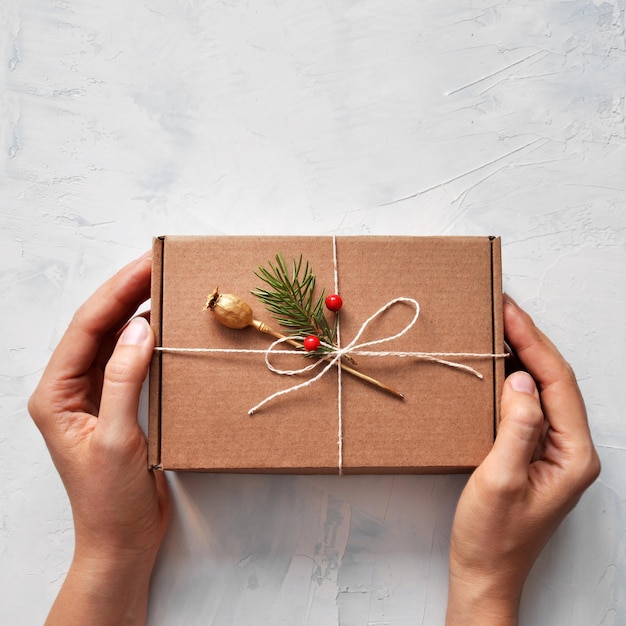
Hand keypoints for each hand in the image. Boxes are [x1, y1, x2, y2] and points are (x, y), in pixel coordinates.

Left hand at [29, 252, 169, 625]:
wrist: (121, 539)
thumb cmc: (110, 499)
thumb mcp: (117, 438)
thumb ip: (124, 380)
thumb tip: (138, 328)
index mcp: (56, 394)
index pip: (86, 330)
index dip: (116, 293)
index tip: (144, 265)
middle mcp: (70, 389)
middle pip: (97, 327)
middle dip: (125, 293)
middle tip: (157, 263)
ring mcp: (92, 395)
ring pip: (112, 340)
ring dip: (135, 310)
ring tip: (161, 283)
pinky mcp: (116, 404)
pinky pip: (128, 360)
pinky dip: (145, 338)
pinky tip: (162, 324)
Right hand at [445, 295, 599, 624]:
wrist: (484, 572)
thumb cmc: (491, 535)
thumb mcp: (500, 480)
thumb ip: (517, 428)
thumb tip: (520, 379)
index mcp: (573, 454)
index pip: (557, 382)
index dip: (533, 342)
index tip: (508, 311)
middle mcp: (572, 449)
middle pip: (556, 380)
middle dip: (530, 340)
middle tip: (502, 308)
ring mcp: (555, 451)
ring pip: (544, 390)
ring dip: (523, 355)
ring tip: (501, 326)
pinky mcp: (536, 453)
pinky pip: (530, 405)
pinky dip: (515, 379)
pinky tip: (499, 366)